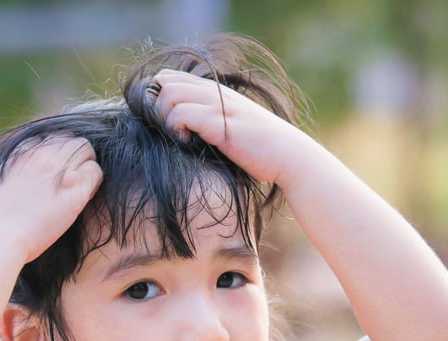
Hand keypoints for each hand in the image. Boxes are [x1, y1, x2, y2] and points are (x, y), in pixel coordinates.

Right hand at [0, 136, 102, 262]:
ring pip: (86, 150)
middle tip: (75, 173)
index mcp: (20, 152)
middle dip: (76, 154)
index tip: (57, 167)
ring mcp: (59, 171)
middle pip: (71, 139)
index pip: (49, 137)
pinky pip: (95, 172)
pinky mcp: (74, 191)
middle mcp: (41, 156)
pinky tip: (86, 194)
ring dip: (87, 164)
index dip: (57, 152)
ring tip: (83, 183)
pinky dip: (94, 180)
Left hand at [150, 69, 306, 185]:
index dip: (160, 96)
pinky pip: (182, 114)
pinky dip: (177, 129)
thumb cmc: (261, 148)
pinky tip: (188, 142)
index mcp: (216, 91)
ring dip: (165, 118)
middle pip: (165, 81)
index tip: (168, 121)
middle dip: (158, 107)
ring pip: (169, 94)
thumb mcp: (234, 125)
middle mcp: (215, 93)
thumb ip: (212, 118)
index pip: (172, 77)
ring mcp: (217, 106)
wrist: (289, 155)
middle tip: (171, 130)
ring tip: (179, 136)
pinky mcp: (219, 123)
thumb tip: (188, 129)